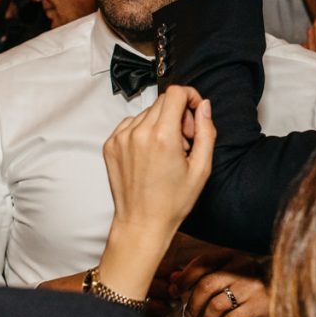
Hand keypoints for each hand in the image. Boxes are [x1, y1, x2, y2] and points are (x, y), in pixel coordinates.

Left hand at [97, 86, 215, 302]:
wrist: (141, 223)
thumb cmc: (173, 201)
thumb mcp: (201, 168)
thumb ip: (206, 131)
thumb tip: (203, 106)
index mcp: (162, 136)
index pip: (176, 93)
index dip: (190, 97)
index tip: (194, 114)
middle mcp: (138, 132)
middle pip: (163, 101)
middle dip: (178, 114)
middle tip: (184, 141)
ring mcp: (120, 138)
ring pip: (147, 113)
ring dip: (160, 123)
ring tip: (166, 151)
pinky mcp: (110, 145)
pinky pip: (131, 124)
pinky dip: (143, 131)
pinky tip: (150, 154)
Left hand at [173, 249, 269, 316]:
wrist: (287, 296)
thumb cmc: (252, 286)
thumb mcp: (229, 276)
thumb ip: (203, 275)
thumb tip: (174, 279)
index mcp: (233, 256)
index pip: (202, 263)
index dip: (184, 278)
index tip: (174, 292)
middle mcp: (243, 266)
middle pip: (206, 285)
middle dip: (192, 304)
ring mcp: (252, 286)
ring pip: (216, 304)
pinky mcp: (259, 305)